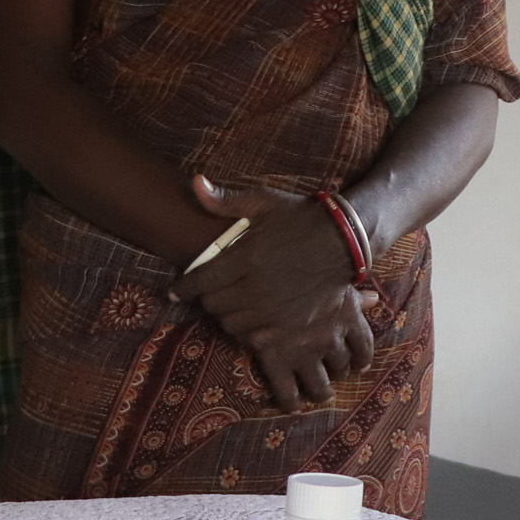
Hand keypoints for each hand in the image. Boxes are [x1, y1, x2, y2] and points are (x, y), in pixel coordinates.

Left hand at [172, 176, 375, 408]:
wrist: (345, 241)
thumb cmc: (301, 218)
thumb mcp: (264, 202)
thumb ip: (226, 200)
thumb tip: (194, 184)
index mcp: (244, 257)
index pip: (200, 280)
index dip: (183, 288)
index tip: (175, 291)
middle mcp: (255, 287)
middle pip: (212, 305)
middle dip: (207, 298)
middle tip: (211, 290)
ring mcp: (273, 309)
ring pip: (230, 323)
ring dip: (226, 314)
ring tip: (231, 302)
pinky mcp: (289, 324)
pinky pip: (254, 336)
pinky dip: (247, 328)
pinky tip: (251, 316)